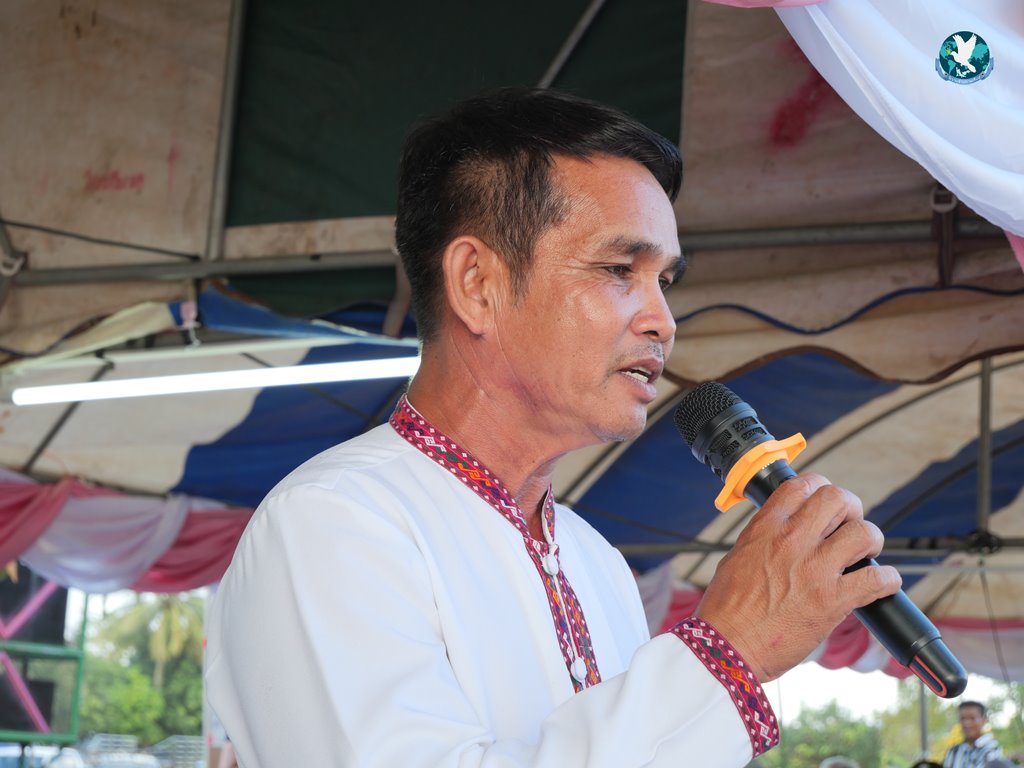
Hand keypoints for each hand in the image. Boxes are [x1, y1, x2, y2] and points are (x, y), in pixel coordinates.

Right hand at [694, 473, 900, 681]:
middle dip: (851, 508)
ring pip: (864, 533)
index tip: (825, 501)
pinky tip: (883, 584)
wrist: (727, 648)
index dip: (819, 487)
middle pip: (837, 499)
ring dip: (871, 540)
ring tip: (865, 553)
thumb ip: (762, 540)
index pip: (801, 486)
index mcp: (765, 529)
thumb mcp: (736, 559)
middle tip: (850, 524)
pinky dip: (888, 580)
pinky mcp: (832, 601)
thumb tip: (779, 535)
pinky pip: (877, 579)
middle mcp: (791, 541)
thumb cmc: (726, 610)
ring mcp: (814, 570)